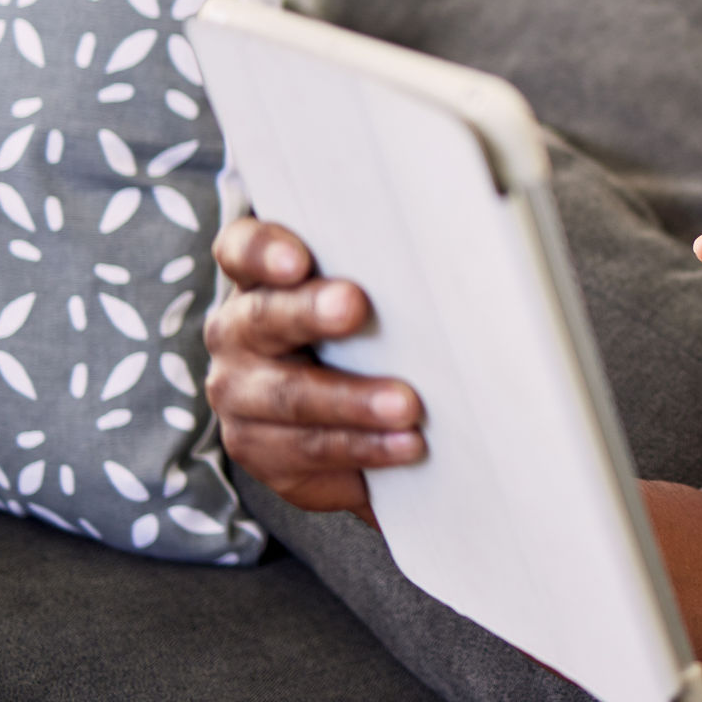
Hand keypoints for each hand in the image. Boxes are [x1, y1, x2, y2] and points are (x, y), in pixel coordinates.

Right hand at [203, 218, 422, 525]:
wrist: (339, 420)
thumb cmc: (363, 336)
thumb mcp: (368, 299)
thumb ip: (386, 277)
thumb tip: (463, 256)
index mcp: (259, 281)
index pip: (242, 250)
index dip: (263, 251)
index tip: (297, 259)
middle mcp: (237, 334)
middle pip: (263, 319)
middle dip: (310, 313)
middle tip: (354, 306)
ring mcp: (239, 396)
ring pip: (289, 397)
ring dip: (351, 401)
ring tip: (406, 406)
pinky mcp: (260, 451)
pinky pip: (310, 450)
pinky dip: (363, 448)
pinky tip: (404, 444)